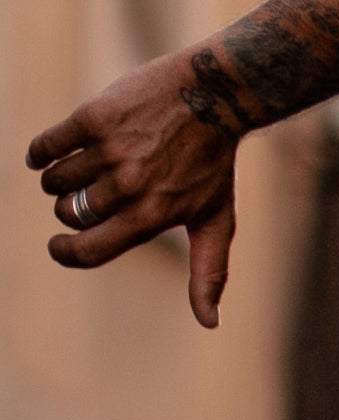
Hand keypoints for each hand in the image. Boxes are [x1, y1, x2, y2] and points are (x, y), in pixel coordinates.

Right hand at [27, 52, 240, 328]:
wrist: (212, 95)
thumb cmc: (213, 166)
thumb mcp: (216, 222)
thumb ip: (208, 274)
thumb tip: (211, 324)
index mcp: (149, 218)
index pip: (90, 250)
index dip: (65, 253)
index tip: (57, 248)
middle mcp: (127, 187)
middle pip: (71, 213)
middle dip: (70, 210)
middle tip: (84, 198)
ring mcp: (109, 151)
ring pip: (57, 180)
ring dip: (57, 181)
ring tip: (76, 173)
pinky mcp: (94, 117)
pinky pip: (50, 144)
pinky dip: (41, 153)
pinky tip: (43, 156)